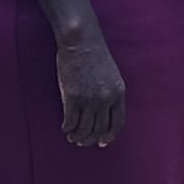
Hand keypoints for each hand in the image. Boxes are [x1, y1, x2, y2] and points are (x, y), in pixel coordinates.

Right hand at [56, 21, 127, 146]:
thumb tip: (103, 113)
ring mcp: (89, 99)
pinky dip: (68, 128)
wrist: (81, 41)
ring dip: (78, 137)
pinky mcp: (73, 97)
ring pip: (85, 129)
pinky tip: (65, 128)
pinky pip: (70, 121)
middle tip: (83, 142)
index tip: (103, 142)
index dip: (110, 135)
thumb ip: (110, 93)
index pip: (118, 123)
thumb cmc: (94, 55)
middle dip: (91, 139)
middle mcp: (106, 99)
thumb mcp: (111, 75)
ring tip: (73, 137)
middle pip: (100, 129)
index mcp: (118, 93)